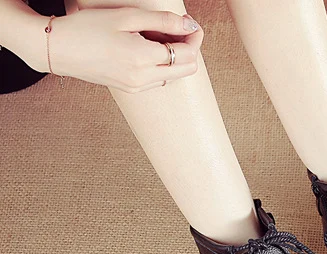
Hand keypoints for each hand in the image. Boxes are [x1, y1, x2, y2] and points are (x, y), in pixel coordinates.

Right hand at [40, 8, 202, 91]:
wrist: (59, 49)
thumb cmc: (87, 29)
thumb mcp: (126, 16)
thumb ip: (162, 21)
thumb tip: (189, 25)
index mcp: (143, 59)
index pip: (187, 54)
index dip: (194, 38)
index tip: (190, 24)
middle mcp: (144, 78)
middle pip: (186, 69)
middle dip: (188, 49)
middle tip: (177, 29)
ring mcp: (138, 87)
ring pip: (174, 75)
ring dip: (174, 57)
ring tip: (157, 36)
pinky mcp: (132, 90)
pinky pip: (159, 79)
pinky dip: (162, 65)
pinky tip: (148, 49)